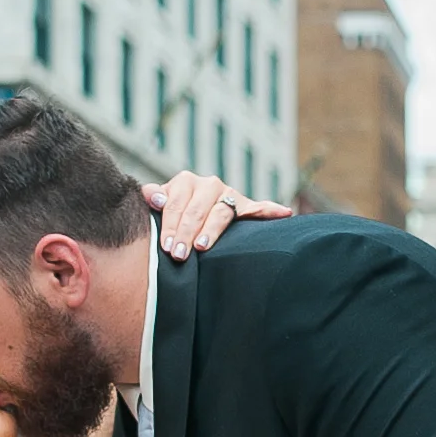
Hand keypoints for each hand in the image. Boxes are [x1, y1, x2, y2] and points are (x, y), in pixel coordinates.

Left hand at [146, 173, 292, 261]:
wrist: (188, 215)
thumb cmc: (170, 215)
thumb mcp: (157, 204)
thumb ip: (150, 197)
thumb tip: (154, 198)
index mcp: (185, 181)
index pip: (176, 203)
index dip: (170, 225)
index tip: (167, 246)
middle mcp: (208, 184)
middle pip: (197, 209)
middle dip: (186, 233)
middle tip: (179, 255)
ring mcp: (229, 195)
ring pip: (221, 212)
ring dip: (212, 229)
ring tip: (202, 245)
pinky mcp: (246, 206)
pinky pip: (260, 207)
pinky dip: (272, 209)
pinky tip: (284, 212)